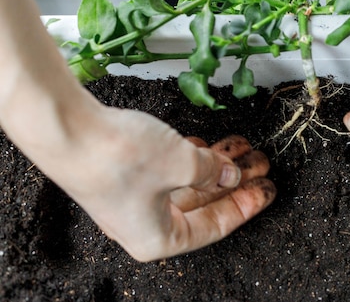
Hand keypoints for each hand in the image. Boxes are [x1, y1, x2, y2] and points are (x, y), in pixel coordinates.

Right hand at [34, 105, 274, 261]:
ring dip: (216, 165)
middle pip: (203, 204)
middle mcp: (145, 223)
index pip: (214, 226)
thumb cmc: (116, 158)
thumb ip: (212, 171)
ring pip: (187, 183)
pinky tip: (209, 144)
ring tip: (241, 148)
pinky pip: (171, 169)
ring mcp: (134, 197)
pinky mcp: (127, 172)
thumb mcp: (182, 164)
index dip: (245, 206)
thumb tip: (229, 173)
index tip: (265, 189)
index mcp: (159, 238)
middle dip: (234, 181)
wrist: (66, 128)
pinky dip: (193, 157)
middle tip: (259, 164)